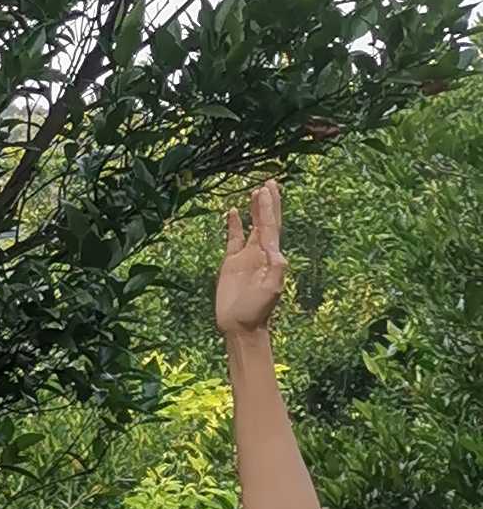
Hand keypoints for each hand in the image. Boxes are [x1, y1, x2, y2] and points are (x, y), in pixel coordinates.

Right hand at [216, 179, 286, 343]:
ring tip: (255, 191)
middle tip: (270, 182)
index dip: (269, 208)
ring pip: (252, 226)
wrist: (240, 326)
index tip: (267, 189)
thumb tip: (277, 250)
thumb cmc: (257, 311)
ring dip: (254, 210)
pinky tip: (232, 212)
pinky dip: (233, 225)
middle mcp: (260, 253)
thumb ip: (276, 270)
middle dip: (268, 203)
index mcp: (271, 257)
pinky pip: (233, 238)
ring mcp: (246, 256)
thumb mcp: (270, 291)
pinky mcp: (231, 263)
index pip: (271, 227)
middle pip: (266, 222)